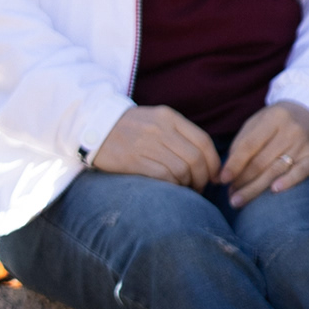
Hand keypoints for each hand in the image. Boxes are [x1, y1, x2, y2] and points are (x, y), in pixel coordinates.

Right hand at [90, 104, 220, 187]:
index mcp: (169, 117)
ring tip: (185, 190)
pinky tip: (171, 190)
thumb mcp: (155, 120)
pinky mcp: (133, 160)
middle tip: (200, 188)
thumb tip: (205, 160)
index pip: (203, 141)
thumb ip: (179, 135)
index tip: (215, 176)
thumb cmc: (129, 128)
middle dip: (203, 178)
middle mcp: (160, 129)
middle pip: (196, 158)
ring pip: (182, 169)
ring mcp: (147, 144)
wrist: (93, 126)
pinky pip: (164, 177)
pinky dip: (173, 186)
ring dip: (188, 185)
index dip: (214, 163)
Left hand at [220, 101, 308, 205]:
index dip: (234, 164)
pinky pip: (301, 172)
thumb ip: (243, 142)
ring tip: (239, 200)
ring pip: (275, 170)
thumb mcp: (259, 122)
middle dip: (242, 181)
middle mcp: (290, 130)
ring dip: (255, 188)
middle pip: (260, 162)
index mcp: (272, 118)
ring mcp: (304, 144)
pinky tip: (274, 190)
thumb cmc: (279, 123)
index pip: (248, 145)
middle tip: (230, 196)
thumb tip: (226, 171)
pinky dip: (288, 182)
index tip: (222, 179)